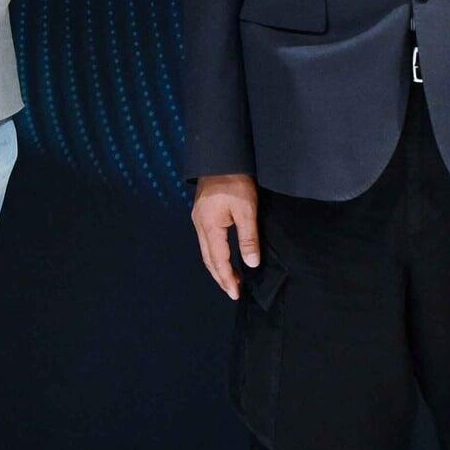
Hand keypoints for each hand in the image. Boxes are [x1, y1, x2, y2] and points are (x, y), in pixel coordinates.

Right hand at [192, 173, 260, 299]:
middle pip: (208, 258)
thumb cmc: (235, 182)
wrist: (221, 156)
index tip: (236, 294)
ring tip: (230, 279)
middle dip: (220, 277)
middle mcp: (199, 225)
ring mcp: (198, 218)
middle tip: (233, 291)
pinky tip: (223, 256)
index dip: (227, 278)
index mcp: (209, 226)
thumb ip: (248, 238)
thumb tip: (251, 264)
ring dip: (217, 266)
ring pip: (206, 250)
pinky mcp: (201, 212)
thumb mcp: (246, 209)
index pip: (218, 260)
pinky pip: (206, 241)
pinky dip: (214, 254)